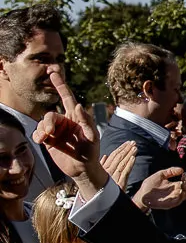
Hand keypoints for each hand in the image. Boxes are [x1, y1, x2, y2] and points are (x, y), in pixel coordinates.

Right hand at [33, 71, 108, 191]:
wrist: (83, 169)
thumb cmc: (91, 151)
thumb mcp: (92, 136)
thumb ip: (86, 121)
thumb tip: (78, 105)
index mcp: (75, 117)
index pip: (67, 98)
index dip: (61, 85)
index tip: (53, 73)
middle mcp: (64, 122)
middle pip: (51, 115)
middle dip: (48, 122)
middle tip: (50, 132)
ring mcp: (56, 131)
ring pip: (43, 124)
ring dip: (42, 129)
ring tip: (45, 138)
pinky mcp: (49, 141)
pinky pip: (38, 133)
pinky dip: (37, 135)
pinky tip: (41, 140)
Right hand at [101, 141, 137, 190]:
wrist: (101, 205)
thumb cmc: (100, 190)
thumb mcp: (99, 176)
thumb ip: (103, 165)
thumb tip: (105, 156)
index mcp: (103, 169)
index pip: (113, 156)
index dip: (121, 149)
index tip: (127, 143)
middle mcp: (108, 172)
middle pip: (118, 158)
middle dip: (126, 149)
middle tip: (133, 142)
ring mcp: (113, 178)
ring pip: (122, 163)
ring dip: (129, 154)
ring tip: (135, 147)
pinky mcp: (119, 184)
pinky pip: (125, 172)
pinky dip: (129, 164)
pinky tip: (133, 157)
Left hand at [132, 167, 185, 212]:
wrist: (142, 194)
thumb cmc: (150, 185)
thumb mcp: (161, 174)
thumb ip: (171, 171)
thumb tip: (181, 169)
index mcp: (174, 185)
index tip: (185, 173)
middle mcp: (175, 192)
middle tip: (184, 177)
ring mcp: (173, 198)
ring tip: (183, 182)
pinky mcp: (171, 203)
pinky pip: (180, 200)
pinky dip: (183, 194)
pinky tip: (180, 188)